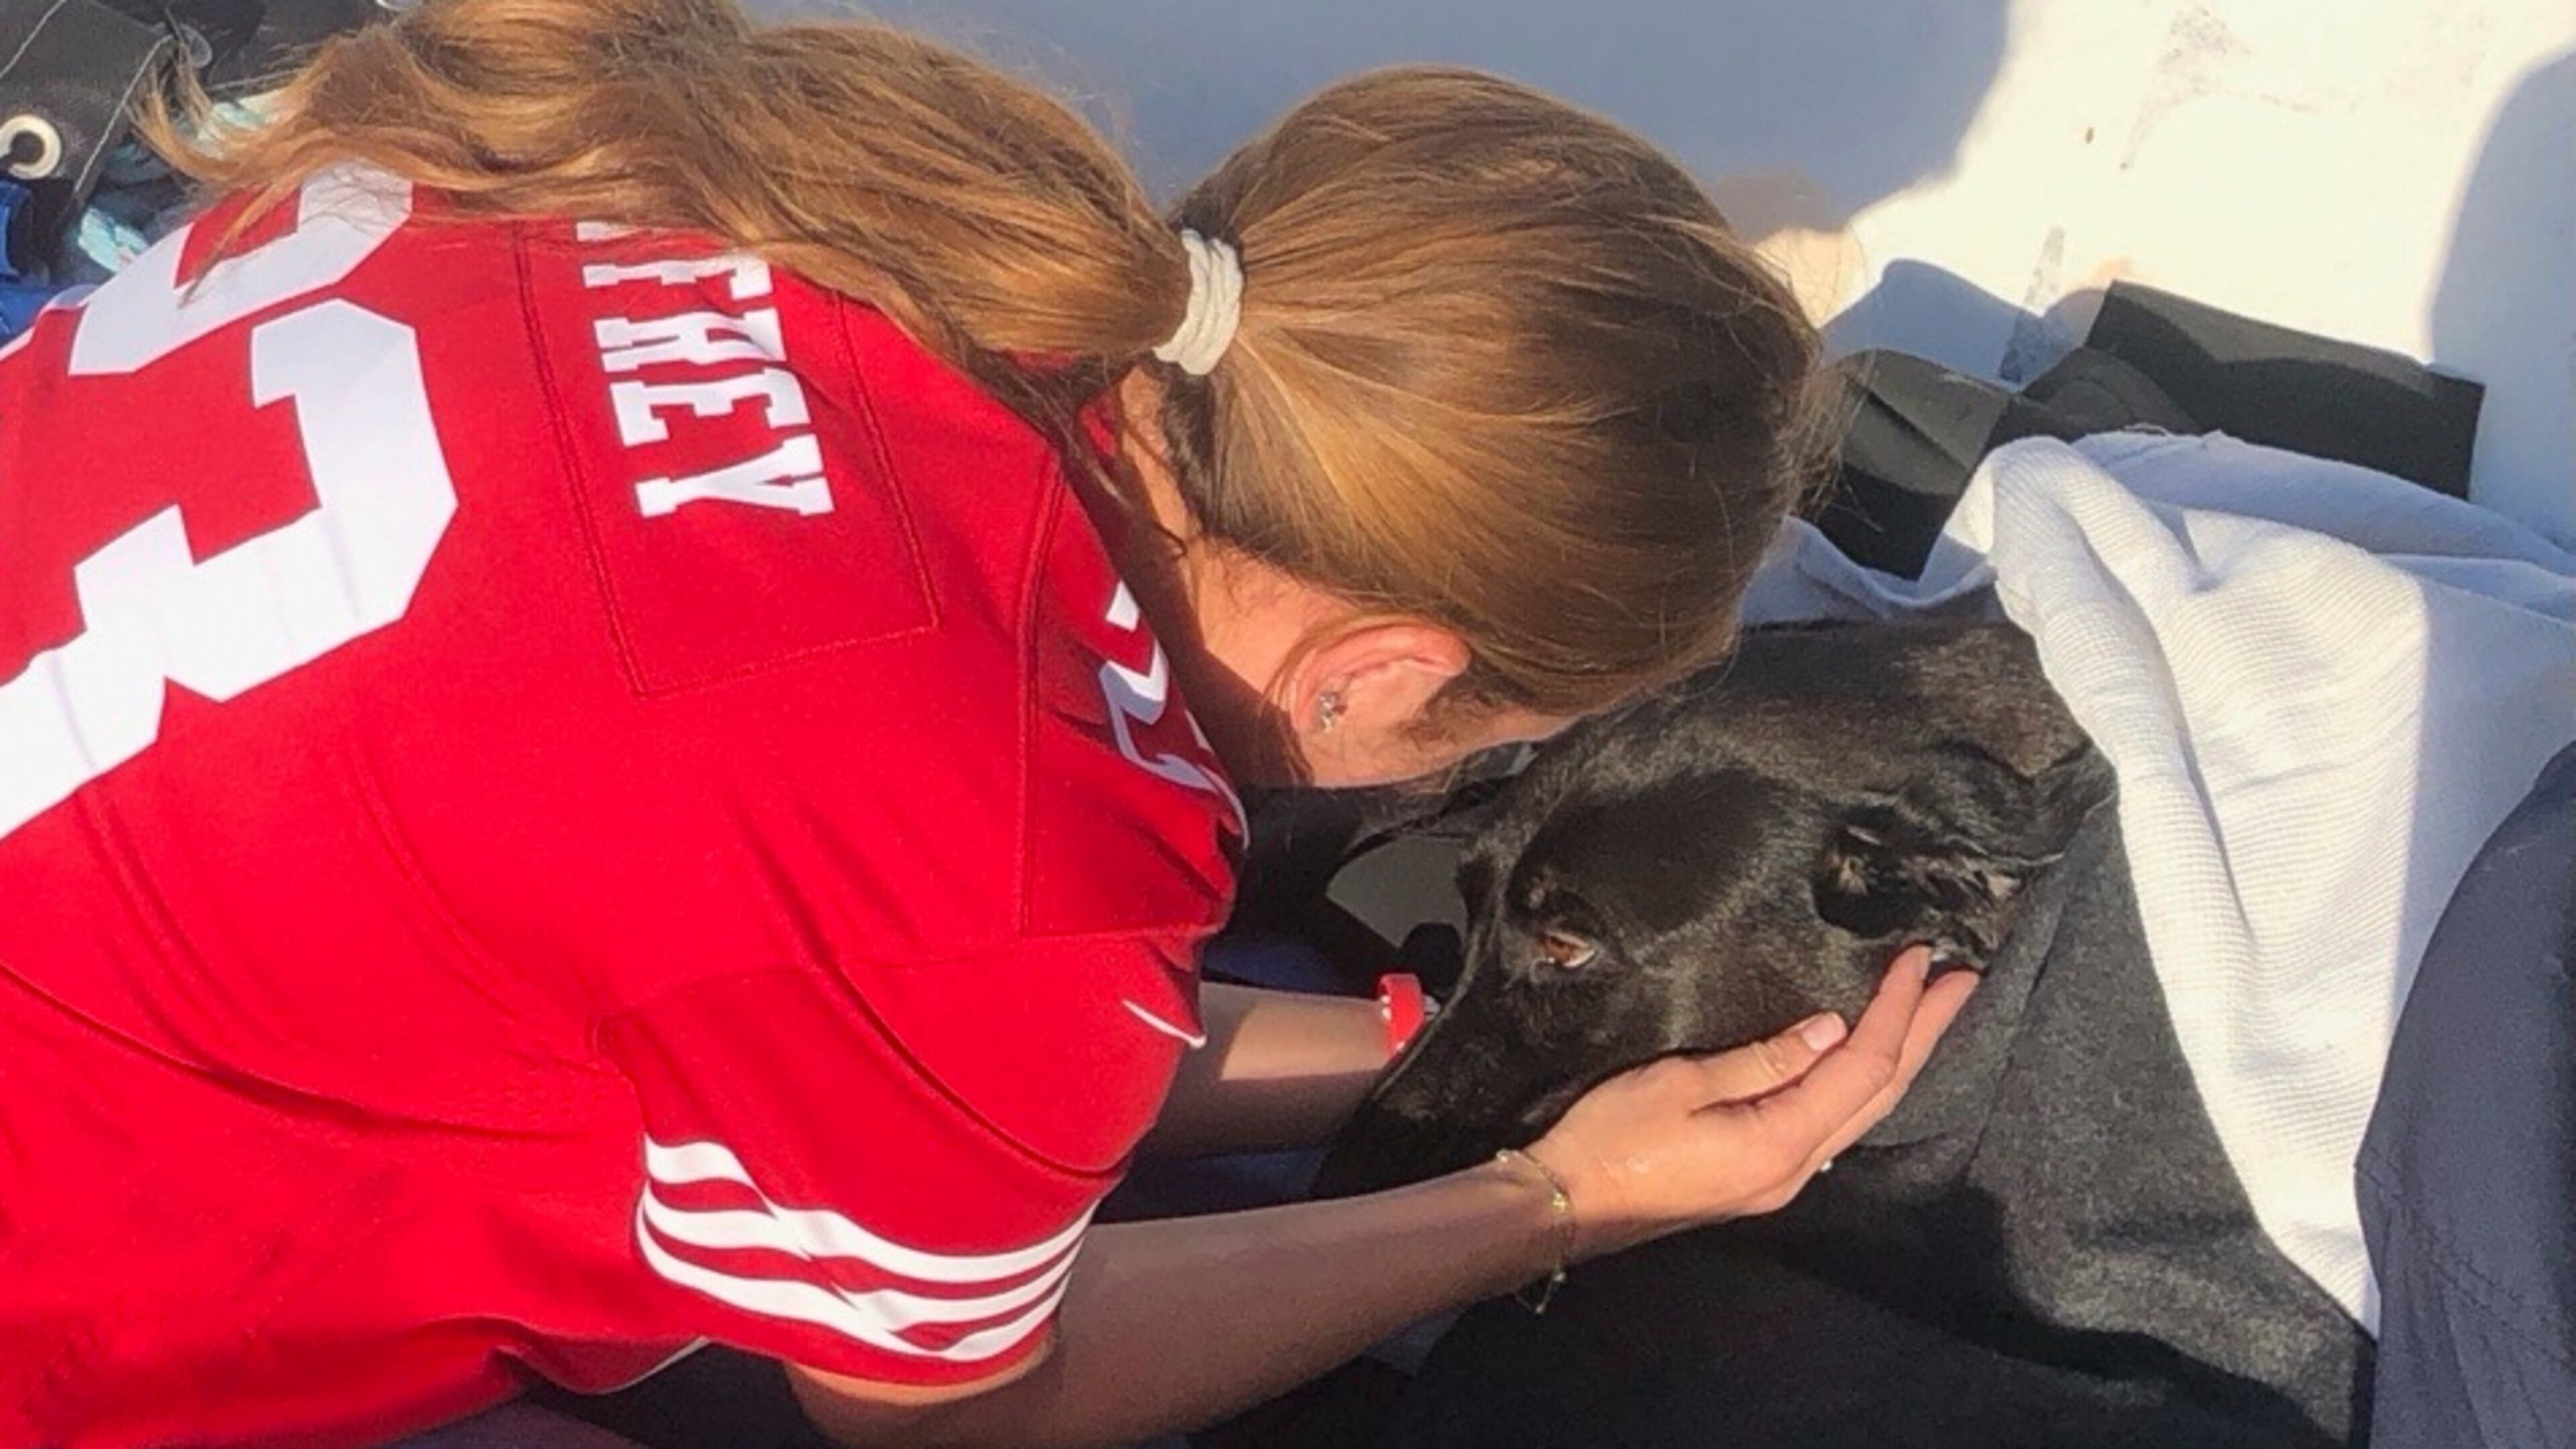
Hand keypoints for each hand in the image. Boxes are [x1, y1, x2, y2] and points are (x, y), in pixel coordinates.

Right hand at [1524, 947, 1971, 1260]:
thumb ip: (1763, 1060)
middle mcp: (1796, 1167)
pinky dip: (1864, 1083)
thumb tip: (1832, 1030)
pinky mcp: (1762, 1175)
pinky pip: (1835, 1123)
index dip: (1897, 1012)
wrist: (1567, 1204)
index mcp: (1781, 1142)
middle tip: (1964, 982)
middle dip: (1924, 1034)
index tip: (1921, 961)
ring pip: (1863, 1112)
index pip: (1861, 1068)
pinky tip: (1870, 1063)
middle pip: (1879, 1094)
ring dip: (1901, 1059)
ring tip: (1931, 1013)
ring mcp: (1782, 1177)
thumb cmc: (1611, 1139)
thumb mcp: (1680, 1083)